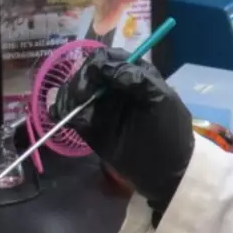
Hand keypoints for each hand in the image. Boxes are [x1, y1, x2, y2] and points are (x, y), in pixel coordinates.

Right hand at [52, 47, 192, 210]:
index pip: (107, 58)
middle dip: (79, 81)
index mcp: (134, 75)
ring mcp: (101, 107)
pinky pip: (70, 112)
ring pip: (74, 91)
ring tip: (72, 109)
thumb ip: (137, 78)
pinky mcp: (90, 127)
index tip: (92, 78)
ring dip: (68, 95)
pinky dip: (61, 109)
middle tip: (81, 98)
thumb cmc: (170, 134)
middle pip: (86, 72)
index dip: (97, 64)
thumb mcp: (161, 100)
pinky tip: (63, 115)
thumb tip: (104, 65)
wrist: (167, 174)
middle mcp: (114, 88)